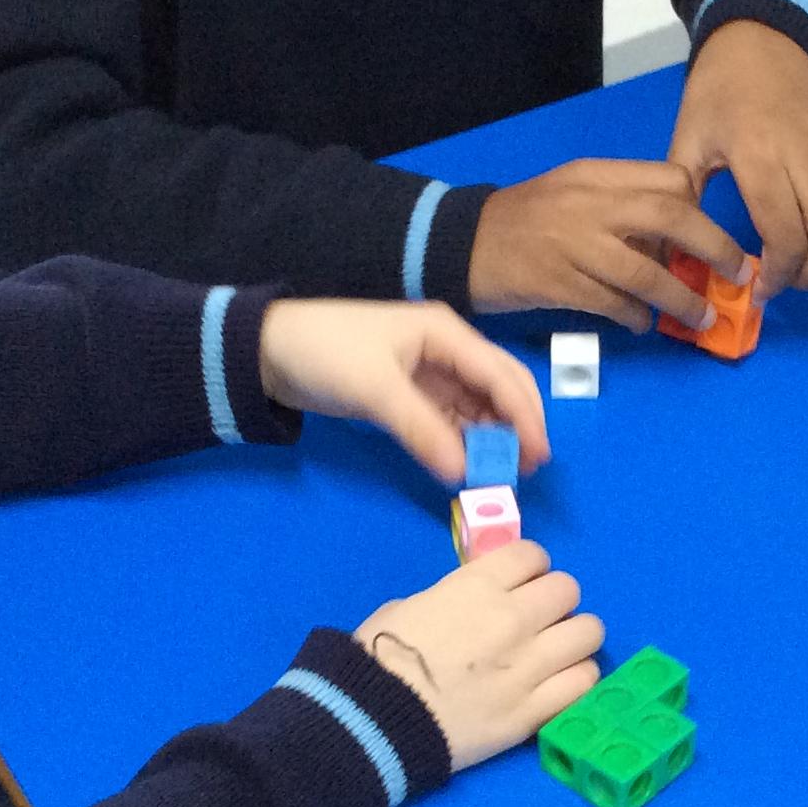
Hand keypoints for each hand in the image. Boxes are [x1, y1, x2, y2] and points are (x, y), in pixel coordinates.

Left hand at [259, 300, 546, 485]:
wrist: (269, 351)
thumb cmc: (326, 354)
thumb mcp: (375, 390)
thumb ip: (422, 430)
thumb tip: (463, 473)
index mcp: (445, 333)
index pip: (500, 374)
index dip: (524, 415)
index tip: (538, 455)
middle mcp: (445, 349)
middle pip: (498, 387)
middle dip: (517, 424)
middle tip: (529, 468)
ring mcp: (429, 372)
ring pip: (476, 406)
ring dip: (491, 436)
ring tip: (503, 473)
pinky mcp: (410, 393)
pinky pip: (450, 418)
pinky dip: (463, 440)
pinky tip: (469, 464)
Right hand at [356, 541, 603, 770]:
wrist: (374, 722)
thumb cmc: (379, 659)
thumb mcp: (409, 607)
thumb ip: (453, 599)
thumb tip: (470, 606)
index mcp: (478, 586)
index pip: (533, 554)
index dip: (530, 567)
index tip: (522, 583)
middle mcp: (513, 618)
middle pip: (568, 589)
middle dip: (555, 600)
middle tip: (540, 619)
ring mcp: (529, 666)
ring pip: (589, 632)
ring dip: (575, 637)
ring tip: (558, 651)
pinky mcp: (535, 710)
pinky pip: (585, 682)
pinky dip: (577, 678)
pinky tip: (560, 683)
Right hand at [468, 158, 753, 334]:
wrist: (466, 243)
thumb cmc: (528, 220)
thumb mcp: (574, 192)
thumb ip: (621, 204)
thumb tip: (675, 241)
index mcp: (597, 176)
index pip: (669, 180)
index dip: (700, 208)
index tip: (711, 236)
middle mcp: (590, 204)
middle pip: (671, 216)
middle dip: (714, 248)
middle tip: (737, 274)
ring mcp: (574, 245)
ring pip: (646, 270)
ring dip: (682, 298)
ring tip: (703, 315)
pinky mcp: (560, 284)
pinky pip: (613, 303)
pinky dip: (636, 316)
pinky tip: (644, 323)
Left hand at [669, 19, 807, 301]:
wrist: (771, 34)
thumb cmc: (722, 86)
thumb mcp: (689, 137)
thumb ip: (684, 196)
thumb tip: (677, 250)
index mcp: (762, 156)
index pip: (787, 237)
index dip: (776, 276)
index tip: (756, 288)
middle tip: (782, 277)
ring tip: (802, 260)